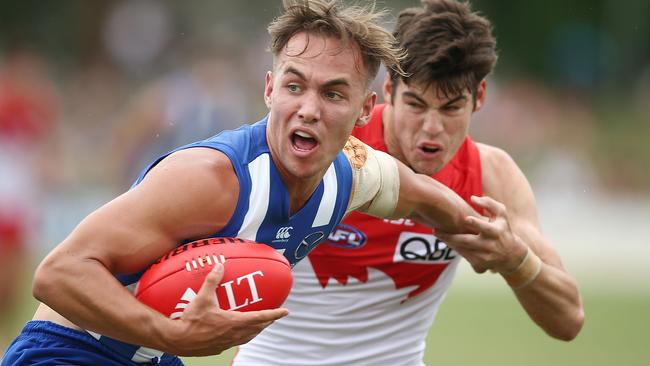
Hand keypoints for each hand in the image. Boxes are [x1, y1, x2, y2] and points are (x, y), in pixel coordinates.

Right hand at [164, 263, 288, 355]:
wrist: (176, 339)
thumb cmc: (190, 320)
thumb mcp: (202, 297)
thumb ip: (212, 281)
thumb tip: (219, 265)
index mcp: (233, 322)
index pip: (260, 317)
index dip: (274, 314)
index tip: (286, 311)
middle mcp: (233, 334)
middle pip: (257, 328)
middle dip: (267, 322)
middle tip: (273, 316)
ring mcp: (226, 343)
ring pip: (247, 337)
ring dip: (256, 330)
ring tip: (260, 324)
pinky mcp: (217, 348)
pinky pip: (235, 342)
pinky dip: (241, 336)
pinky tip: (236, 333)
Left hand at [435, 195, 527, 273]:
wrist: (512, 256)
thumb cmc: (503, 230)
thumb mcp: (502, 215)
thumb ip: (490, 204)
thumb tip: (473, 198)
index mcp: (496, 232)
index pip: (485, 228)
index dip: (476, 224)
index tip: (466, 219)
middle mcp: (490, 246)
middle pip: (467, 242)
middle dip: (450, 237)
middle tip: (436, 231)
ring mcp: (485, 257)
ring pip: (462, 250)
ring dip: (449, 242)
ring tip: (439, 234)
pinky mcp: (480, 265)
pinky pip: (464, 256)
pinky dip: (456, 248)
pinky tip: (449, 241)